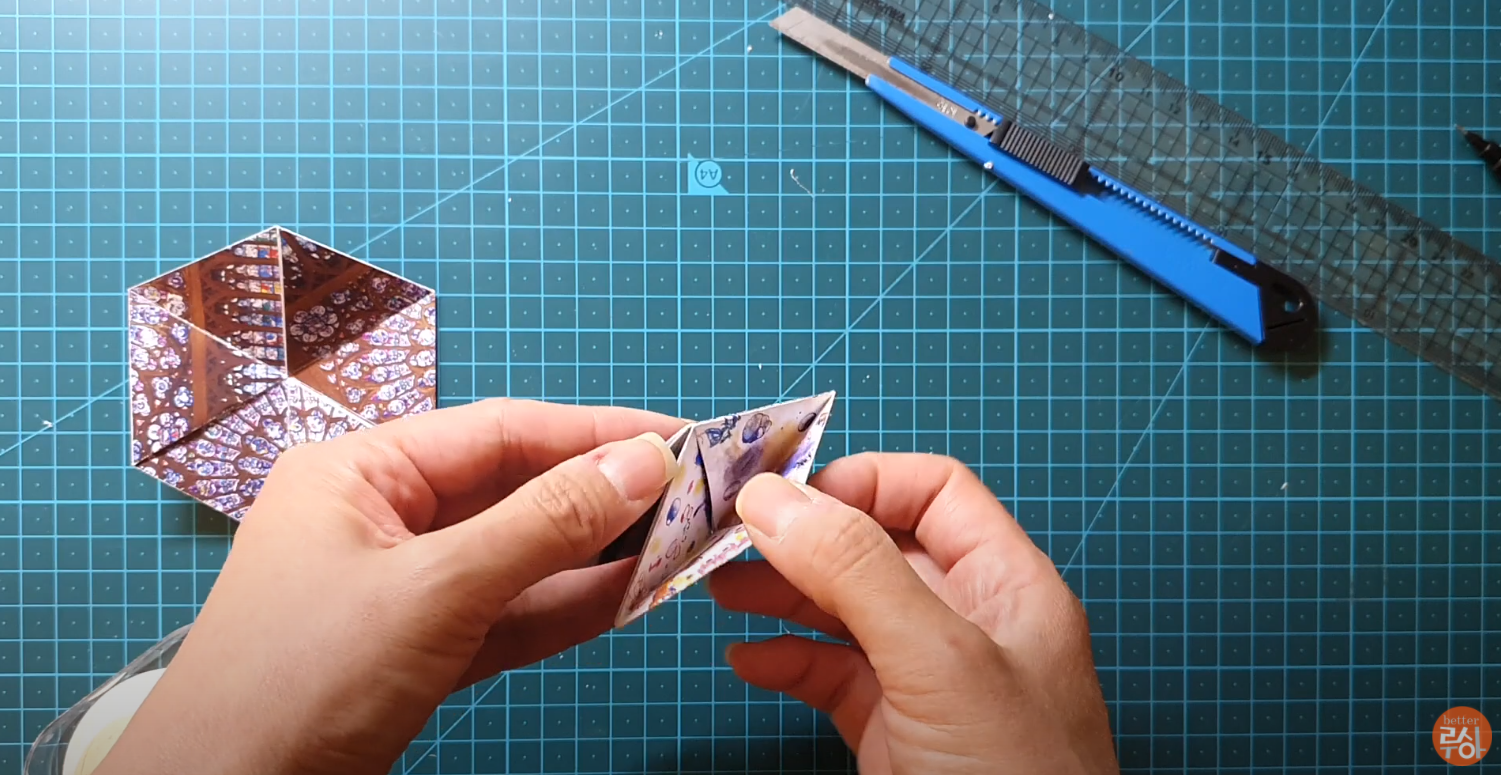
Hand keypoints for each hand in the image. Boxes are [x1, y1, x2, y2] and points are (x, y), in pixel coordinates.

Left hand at [97, 399, 683, 774]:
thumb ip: (545, 525)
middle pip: (517, 489)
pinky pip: (511, 612)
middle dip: (605, 496)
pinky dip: (569, 606)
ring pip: (523, 555)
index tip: (681, 439)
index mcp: (360, 472)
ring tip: (684, 542)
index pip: (501, 432)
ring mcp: (405, 586)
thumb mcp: (435, 590)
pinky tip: (634, 594)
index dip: (596, 432)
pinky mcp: (423, 648)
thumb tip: (642, 464)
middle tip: (697, 494)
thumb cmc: (301, 680)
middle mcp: (384, 517)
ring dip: (598, 554)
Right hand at [710, 454, 1118, 773]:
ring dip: (782, 595)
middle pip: (877, 548)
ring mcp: (931, 684)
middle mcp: (970, 626)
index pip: (933, 494)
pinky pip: (833, 679)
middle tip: (726, 538)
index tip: (782, 496)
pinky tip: (749, 662)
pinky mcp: (896, 736)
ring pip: (846, 613)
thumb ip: (859, 573)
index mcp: (1007, 586)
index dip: (858, 482)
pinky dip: (786, 663)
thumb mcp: (939, 661)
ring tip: (720, 590)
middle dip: (803, 537)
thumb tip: (776, 498)